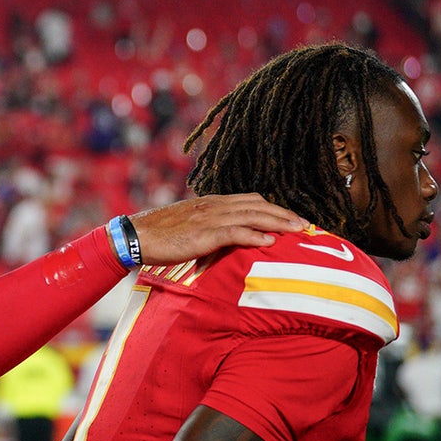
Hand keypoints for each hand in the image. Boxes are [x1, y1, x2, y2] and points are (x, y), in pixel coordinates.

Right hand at [129, 193, 306, 265]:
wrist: (134, 235)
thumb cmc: (157, 234)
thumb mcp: (186, 225)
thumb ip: (205, 227)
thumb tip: (221, 237)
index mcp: (210, 203)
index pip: (249, 200)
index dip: (272, 208)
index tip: (289, 217)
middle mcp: (213, 206)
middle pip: (257, 205)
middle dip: (283, 213)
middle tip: (305, 223)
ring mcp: (209, 218)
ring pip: (252, 215)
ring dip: (278, 222)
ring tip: (298, 230)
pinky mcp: (203, 233)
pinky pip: (236, 231)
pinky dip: (256, 235)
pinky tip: (270, 241)